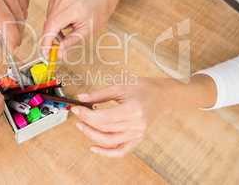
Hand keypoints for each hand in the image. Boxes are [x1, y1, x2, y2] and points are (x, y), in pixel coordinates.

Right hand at [42, 0, 115, 58]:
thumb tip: (58, 53)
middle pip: (48, 24)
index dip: (46, 41)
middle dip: (50, 38)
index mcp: (74, 8)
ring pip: (48, 20)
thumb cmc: (96, 14)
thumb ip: (70, 42)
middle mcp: (64, 0)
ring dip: (54, 29)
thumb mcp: (86, 31)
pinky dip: (55, 21)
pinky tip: (65, 19)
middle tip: (56, 48)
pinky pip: (49, 14)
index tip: (46, 54)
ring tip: (69, 27)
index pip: (52, 25)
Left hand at [71, 75, 216, 157]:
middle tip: (77, 114)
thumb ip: (99, 93)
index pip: (104, 117)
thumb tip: (81, 98)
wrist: (161, 96)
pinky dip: (106, 153)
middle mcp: (136, 124)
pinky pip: (120, 151)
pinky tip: (94, 147)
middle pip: (105, 128)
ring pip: (109, 140)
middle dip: (87, 122)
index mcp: (133, 110)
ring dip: (92, 135)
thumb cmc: (142, 88)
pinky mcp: (137, 139)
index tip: (77, 108)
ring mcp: (137, 134)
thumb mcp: (120, 86)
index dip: (87, 114)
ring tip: (81, 126)